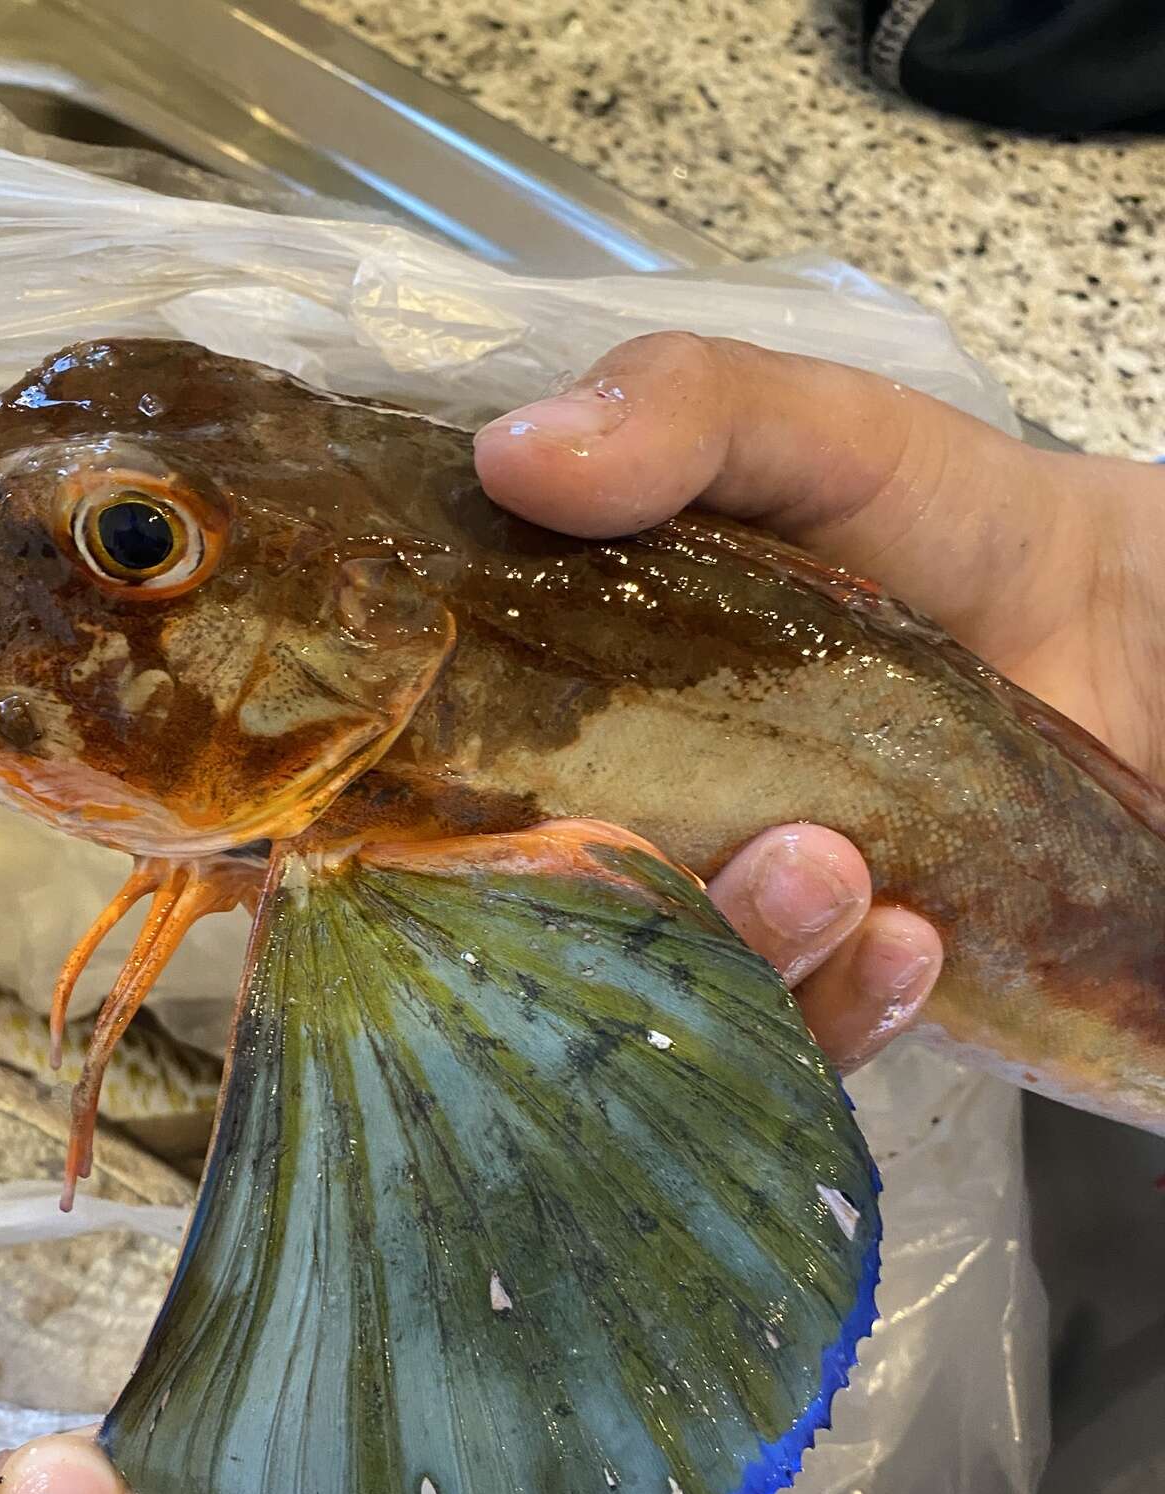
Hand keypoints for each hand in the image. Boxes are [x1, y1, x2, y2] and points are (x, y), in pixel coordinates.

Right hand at [475, 333, 1164, 1067]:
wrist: (1110, 619)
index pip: (444, 792)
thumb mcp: (817, 432)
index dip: (430, 821)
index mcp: (573, 702)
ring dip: (747, 949)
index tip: (482, 811)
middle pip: (544, 923)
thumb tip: (511, 453)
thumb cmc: (937, 521)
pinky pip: (795, 1046)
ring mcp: (721, 912)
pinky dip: (844, 1004)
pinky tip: (911, 934)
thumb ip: (685, 413)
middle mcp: (625, 822)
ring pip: (669, 996)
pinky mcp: (816, 985)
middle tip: (738, 831)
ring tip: (837, 870)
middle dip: (615, 909)